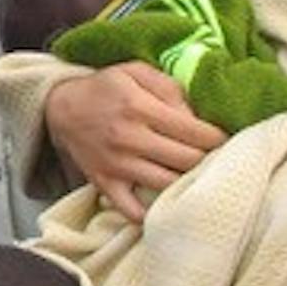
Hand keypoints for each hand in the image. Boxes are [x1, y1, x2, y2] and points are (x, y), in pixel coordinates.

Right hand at [43, 63, 224, 222]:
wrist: (61, 107)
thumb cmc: (106, 88)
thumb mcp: (136, 71)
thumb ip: (170, 87)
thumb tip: (197, 117)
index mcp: (139, 107)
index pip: (194, 132)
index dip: (219, 138)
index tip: (225, 139)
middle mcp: (128, 138)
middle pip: (187, 161)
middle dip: (209, 160)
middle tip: (216, 157)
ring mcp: (116, 165)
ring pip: (168, 186)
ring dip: (188, 183)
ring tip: (198, 175)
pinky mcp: (105, 184)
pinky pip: (132, 211)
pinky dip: (152, 214)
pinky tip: (166, 203)